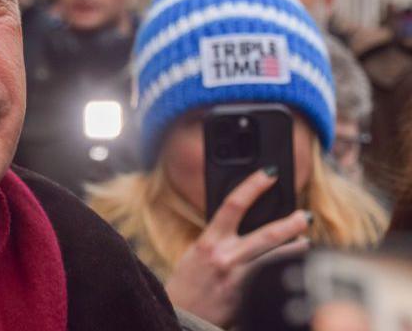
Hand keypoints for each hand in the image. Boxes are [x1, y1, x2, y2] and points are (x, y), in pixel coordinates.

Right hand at [164, 168, 311, 327]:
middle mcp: (224, 257)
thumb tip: (247, 220)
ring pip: (276, 258)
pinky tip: (296, 268)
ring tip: (306, 242)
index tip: (269, 174)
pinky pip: (273, 279)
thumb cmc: (189, 282)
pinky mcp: (248, 297)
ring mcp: (239, 278)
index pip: (233, 204)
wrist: (182, 315)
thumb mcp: (197, 253)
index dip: (253, 186)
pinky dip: (286, 271)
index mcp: (208, 242)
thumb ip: (219, 238)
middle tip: (304, 215)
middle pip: (265, 234)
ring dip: (296, 248)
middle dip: (290, 223)